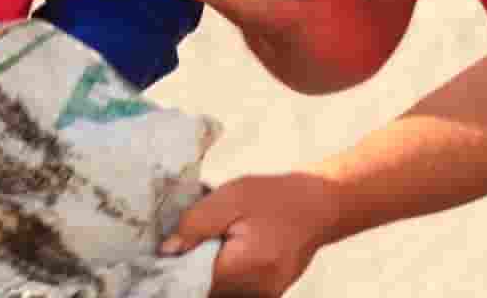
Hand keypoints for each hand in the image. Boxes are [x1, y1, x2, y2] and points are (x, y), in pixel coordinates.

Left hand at [160, 173, 341, 296]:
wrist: (319, 207)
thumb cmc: (276, 197)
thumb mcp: (231, 197)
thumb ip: (196, 224)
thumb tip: (167, 251)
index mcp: (244, 265)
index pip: (194, 283)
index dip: (176, 269)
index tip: (169, 255)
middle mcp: (256, 289)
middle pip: (207, 291)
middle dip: (193, 271)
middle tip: (199, 243)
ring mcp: (265, 296)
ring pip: (220, 293)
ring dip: (210, 275)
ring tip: (218, 246)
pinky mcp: (268, 295)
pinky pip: (236, 291)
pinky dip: (226, 278)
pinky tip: (230, 254)